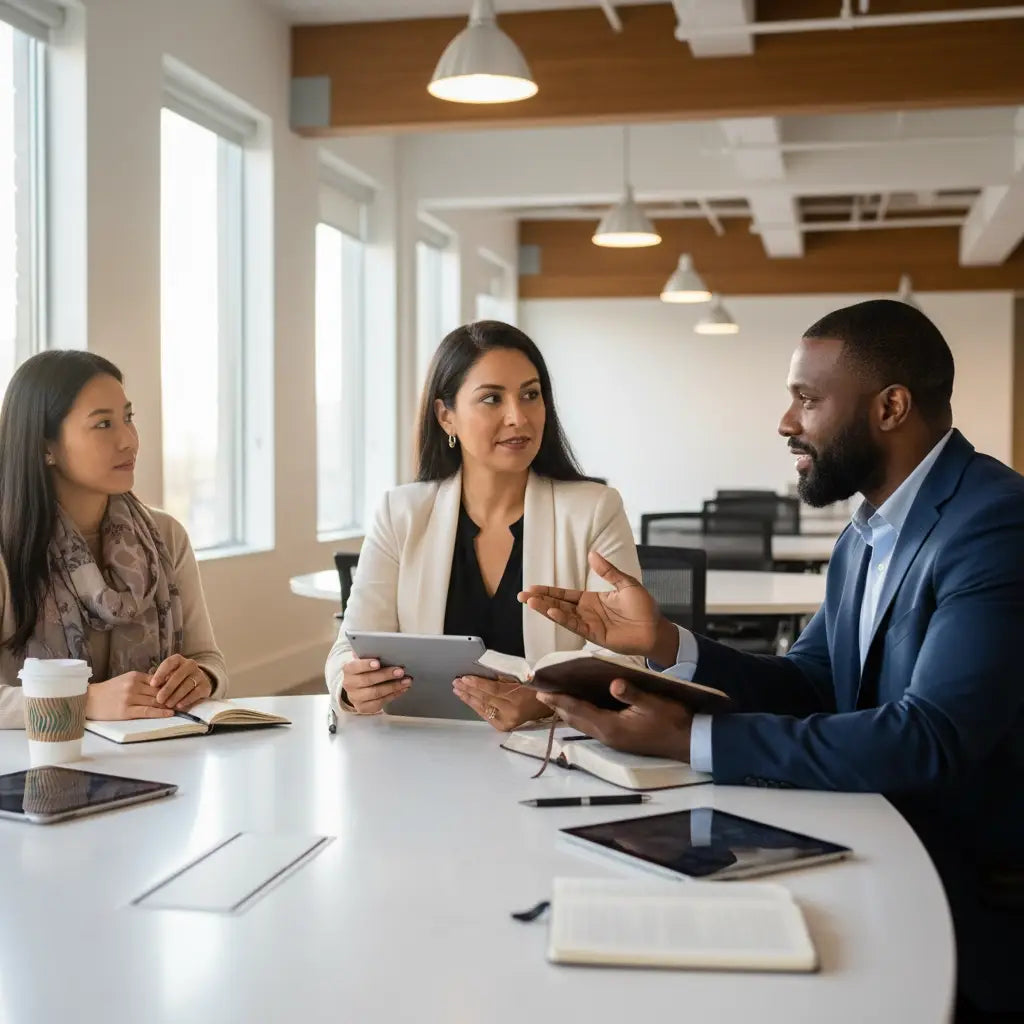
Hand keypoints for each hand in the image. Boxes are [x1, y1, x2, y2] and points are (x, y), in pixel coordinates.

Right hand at [85, 672, 174, 720]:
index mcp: (134, 676)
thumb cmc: (109, 690)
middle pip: (158, 691)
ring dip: (168, 705)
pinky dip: (160, 713)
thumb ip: (142, 681)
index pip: (158, 680)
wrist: (89, 700)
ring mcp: (129, 698)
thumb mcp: (125, 680)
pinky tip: (170, 713)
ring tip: (180, 707)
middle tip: (185, 699)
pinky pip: (147, 711)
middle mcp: (133, 686)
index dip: (171, 685)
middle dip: (172, 695)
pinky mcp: (126, 711)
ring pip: (154, 701)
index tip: (182, 688)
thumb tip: (162, 683)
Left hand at [151, 655, 212, 708]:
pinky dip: (187, 699)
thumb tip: (151, 687)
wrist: (195, 684)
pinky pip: (196, 692)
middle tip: (159, 699)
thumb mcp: (166, 677)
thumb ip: (160, 681)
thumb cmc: (174, 681)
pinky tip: (179, 705)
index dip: (160, 673)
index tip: (152, 684)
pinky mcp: (205, 686)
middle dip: (168, 688)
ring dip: (176, 696)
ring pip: (187, 684)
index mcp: (178, 660)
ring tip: (168, 704)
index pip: (169, 663)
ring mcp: (199, 674)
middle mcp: (190, 664)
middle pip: (178, 675)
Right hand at [342, 657, 411, 713]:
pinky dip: (393, 695)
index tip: (378, 663)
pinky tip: (402, 689)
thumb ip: (370, 654)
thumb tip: (381, 646)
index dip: (366, 665)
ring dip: (394, 686)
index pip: (355, 666)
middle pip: (368, 680)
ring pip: (376, 693)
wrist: (356, 687)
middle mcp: (349, 684)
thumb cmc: (364, 669)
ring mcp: (356, 698)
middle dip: (386, 675)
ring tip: (407, 681)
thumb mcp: (364, 660)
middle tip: (400, 671)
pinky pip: (380, 702)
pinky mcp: (364, 708)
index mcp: (348, 669)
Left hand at [452, 675, 549, 731]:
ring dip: (469, 698)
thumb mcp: (520, 679)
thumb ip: (502, 678)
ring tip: (458, 690)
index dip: (477, 683)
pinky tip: (468, 700)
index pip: (493, 689)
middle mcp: (512, 711)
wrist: (545, 706)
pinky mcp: (504, 726)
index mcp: (518, 697)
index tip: (465, 678)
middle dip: (469, 690)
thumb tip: (482, 675)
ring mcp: (507, 721)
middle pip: (485, 699)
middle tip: (456, 682)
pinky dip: (476, 706)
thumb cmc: (534, 688)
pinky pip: (486, 715)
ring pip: (483, 708)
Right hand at [519, 551, 669, 658]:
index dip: (548, 591)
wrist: (655, 629)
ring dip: (546, 609)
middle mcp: (587, 612)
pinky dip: (563, 619)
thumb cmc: (644, 608)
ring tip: (530, 602)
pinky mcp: (595, 635)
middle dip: (540, 600)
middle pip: (558, 604)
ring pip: (563, 615)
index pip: (565, 594)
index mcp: (592, 599)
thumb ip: (608, 571)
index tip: (531, 588)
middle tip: (521, 596)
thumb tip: (592, 554)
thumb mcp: (626, 583)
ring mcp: (589, 624)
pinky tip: (552, 612)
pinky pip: (576, 626)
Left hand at [536, 678, 693, 761]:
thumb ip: (632, 693)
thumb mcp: (653, 703)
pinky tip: (581, 706)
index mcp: (611, 726)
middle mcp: (608, 735)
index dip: (559, 700)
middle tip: (541, 694)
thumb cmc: (672, 720)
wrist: (689, 742)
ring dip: (568, 711)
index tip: (542, 692)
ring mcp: (614, 739)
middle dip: (558, 706)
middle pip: (575, 719)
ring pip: (583, 723)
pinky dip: (581, 714)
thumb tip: (614, 683)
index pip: (578, 710)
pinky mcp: (620, 738)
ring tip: (555, 699)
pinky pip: (593, 725)